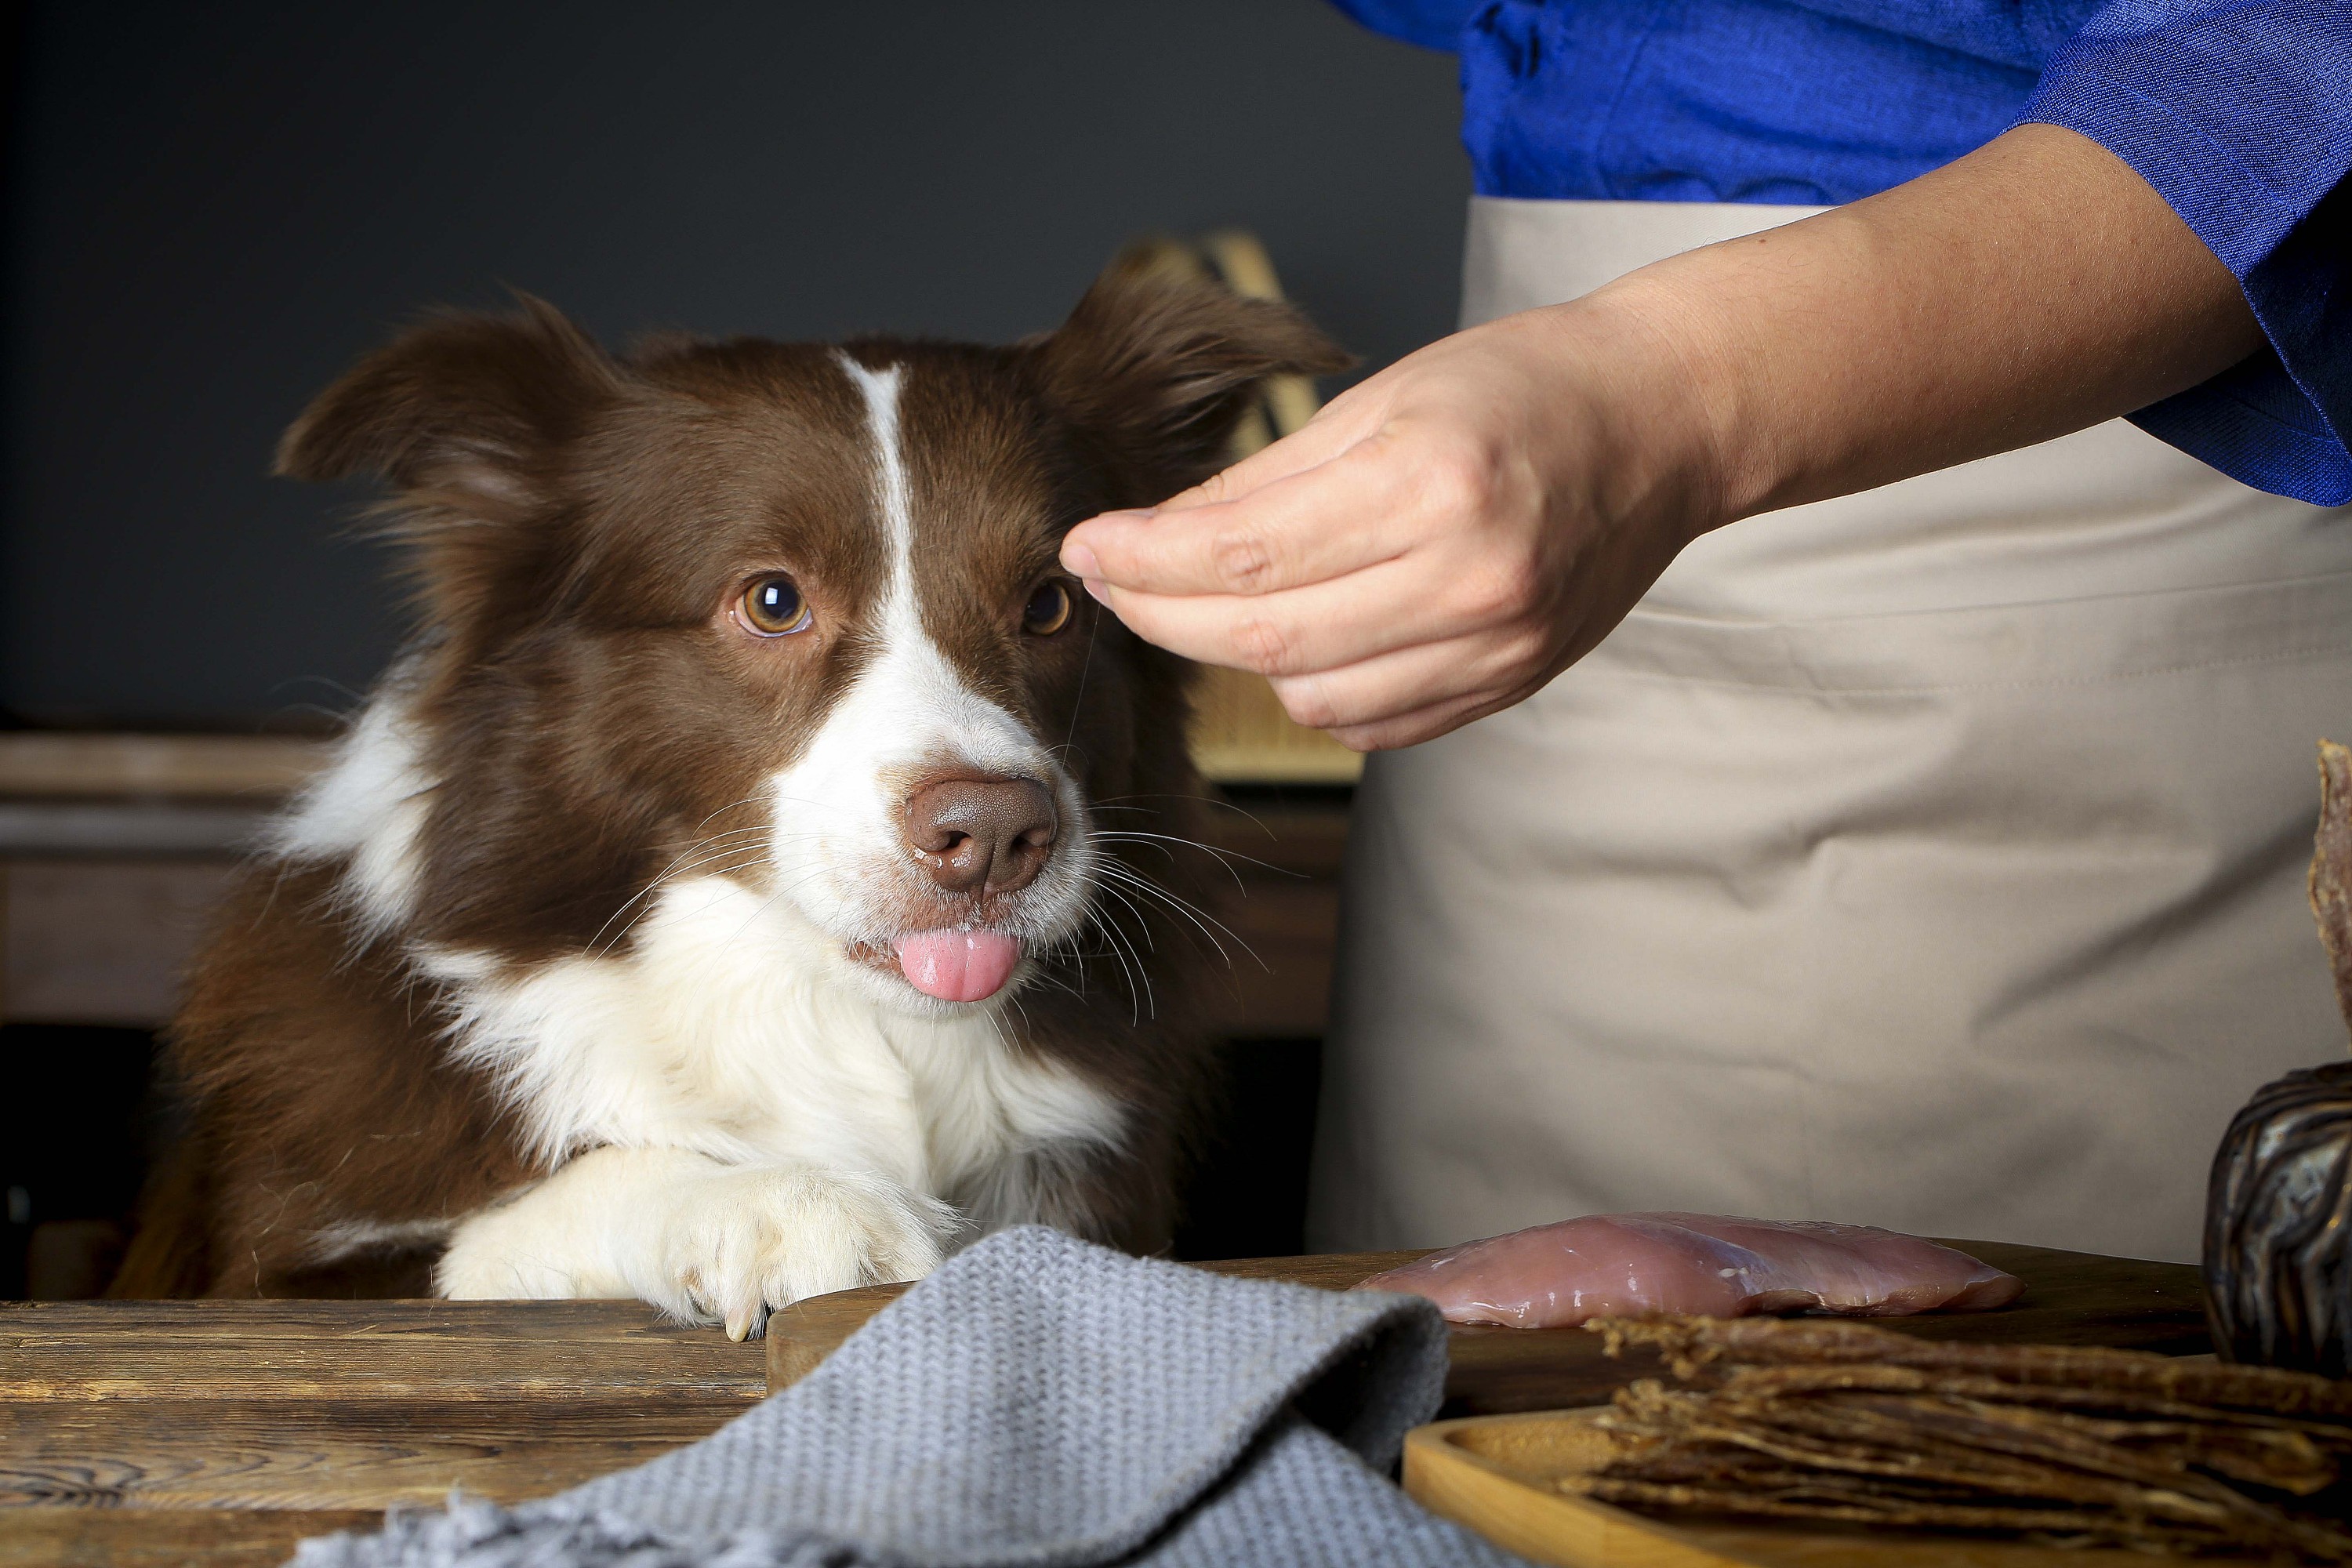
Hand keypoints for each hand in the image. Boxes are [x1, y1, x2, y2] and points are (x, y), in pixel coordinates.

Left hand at [1059, 297, 1725, 750]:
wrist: (1663, 424)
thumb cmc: (1523, 386)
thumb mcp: (1385, 399)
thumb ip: (1266, 480)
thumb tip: (1150, 538)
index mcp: (1430, 481)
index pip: (1241, 553)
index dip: (1141, 561)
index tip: (1083, 550)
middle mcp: (1469, 576)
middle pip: (1263, 638)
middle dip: (1163, 616)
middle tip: (1112, 586)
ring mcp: (1498, 643)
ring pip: (1312, 695)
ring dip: (1244, 657)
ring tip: (1222, 601)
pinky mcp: (1510, 683)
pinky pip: (1374, 722)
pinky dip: (1319, 688)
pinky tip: (1306, 637)